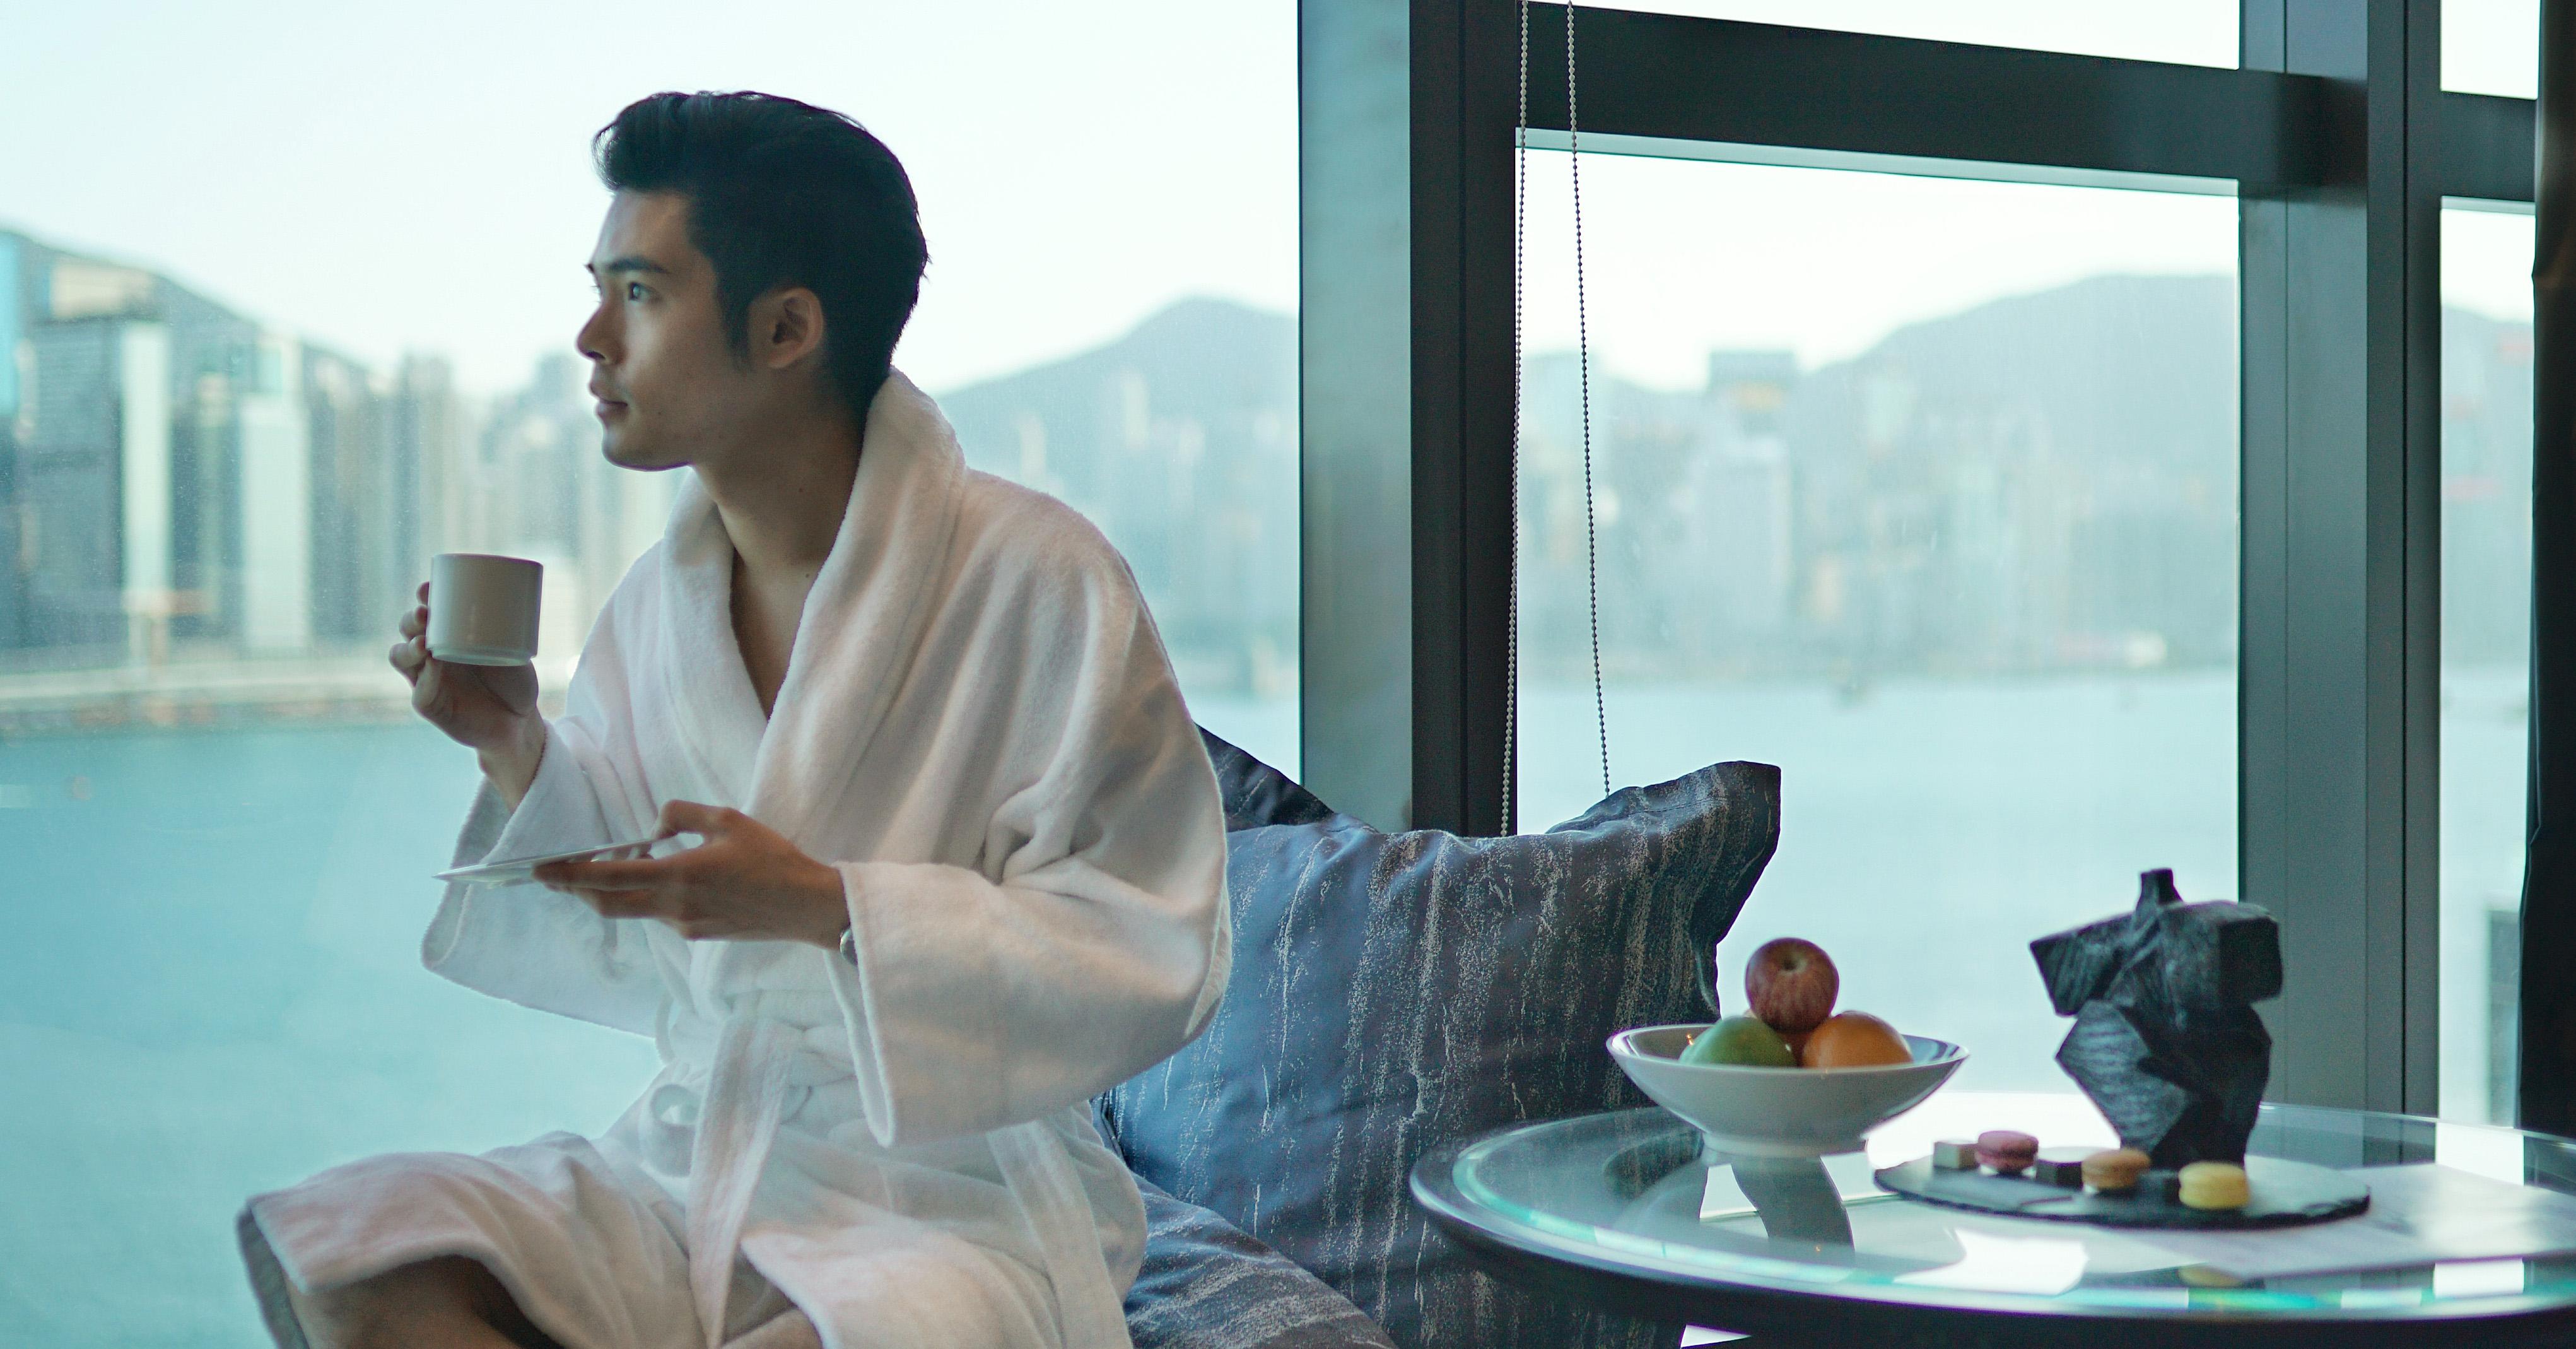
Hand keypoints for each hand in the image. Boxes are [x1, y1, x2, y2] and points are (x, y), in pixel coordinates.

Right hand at [393, 581, 542, 801]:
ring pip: (402, 658)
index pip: (427, 612)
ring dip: (408, 648)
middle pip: (408, 631)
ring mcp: (427, 680)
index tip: (429, 587)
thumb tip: (512, 599)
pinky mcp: (431, 706)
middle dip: (412, 619)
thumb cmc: (513, 680)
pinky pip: (420, 693)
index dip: (423, 599)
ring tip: (423, 642)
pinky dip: (425, 679)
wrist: (520, 721)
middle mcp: (431, 655)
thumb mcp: (514, 648)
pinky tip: (431, 668)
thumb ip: (506, 630)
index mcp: (447, 636)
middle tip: (425, 612)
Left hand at [534, 800, 849, 948]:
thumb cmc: (772, 858)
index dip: (568, 875)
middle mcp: (673, 906)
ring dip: (616, 891)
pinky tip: (665, 879)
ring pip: (634, 909)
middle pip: (606, 905)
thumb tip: (656, 827)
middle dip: (577, 891)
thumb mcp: (728, 819)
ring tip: (618, 866)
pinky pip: (660, 914)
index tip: (540, 870)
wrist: (805, 905)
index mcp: (677, 875)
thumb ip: (683, 816)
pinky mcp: (697, 933)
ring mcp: (684, 925)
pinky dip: (649, 897)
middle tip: (558, 875)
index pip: (606, 877)